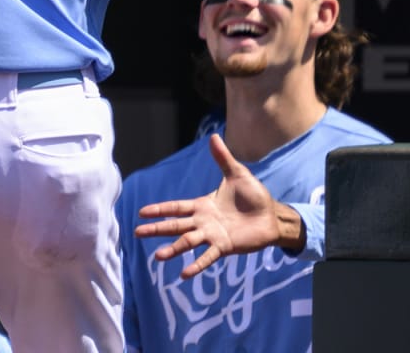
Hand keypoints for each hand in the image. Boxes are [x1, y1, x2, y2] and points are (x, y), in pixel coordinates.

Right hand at [134, 133, 287, 278]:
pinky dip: (197, 264)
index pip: (177, 207)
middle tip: (137, 232)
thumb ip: (222, 158)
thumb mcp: (237, 174)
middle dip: (157, 229)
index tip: (142, 212)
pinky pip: (208, 256)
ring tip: (158, 256)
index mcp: (203, 205)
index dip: (160, 209)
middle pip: (176, 226)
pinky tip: (185, 273)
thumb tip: (213, 136)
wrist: (272, 215)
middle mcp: (203, 222)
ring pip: (188, 242)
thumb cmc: (254, 196)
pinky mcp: (224, 247)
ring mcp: (212, 235)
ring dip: (173, 249)